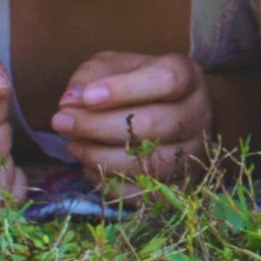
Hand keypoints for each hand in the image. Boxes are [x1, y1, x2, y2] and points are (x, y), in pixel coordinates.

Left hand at [52, 51, 214, 184]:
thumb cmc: (139, 85)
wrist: (175, 113)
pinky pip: (144, 193)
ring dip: (100, 157)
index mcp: (189, 77)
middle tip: (60, 122)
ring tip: (72, 146)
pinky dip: (110, 183)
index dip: (124, 89)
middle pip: (153, 125)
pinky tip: (89, 168)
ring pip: (148, 163)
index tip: (86, 97)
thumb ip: (92, 76)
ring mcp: (194, 153)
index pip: (166, 81)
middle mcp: (199, 115)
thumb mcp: (117, 67)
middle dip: (98, 126)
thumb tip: (70, 102)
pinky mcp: (182, 185)